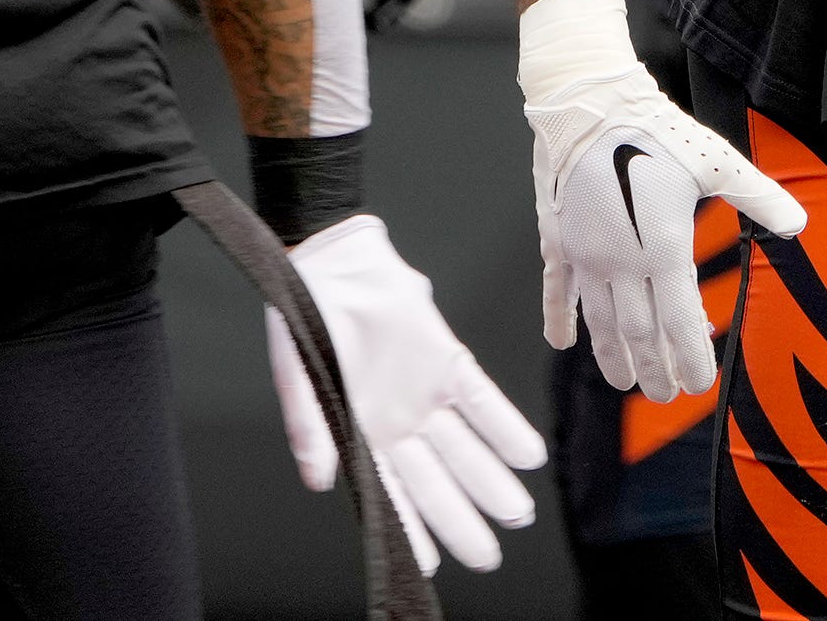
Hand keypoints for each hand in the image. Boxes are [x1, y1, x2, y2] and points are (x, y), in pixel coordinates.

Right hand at [267, 214, 547, 573]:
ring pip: (466, 449)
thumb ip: (309, 429)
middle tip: (488, 556)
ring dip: (492, 482)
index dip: (410, 528)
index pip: (390, 492)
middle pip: (437, 481)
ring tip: (519, 515)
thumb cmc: (305, 320)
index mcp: (359, 434)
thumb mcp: (298, 377)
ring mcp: (425, 394)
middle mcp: (398, 423)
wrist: (332, 261)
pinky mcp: (446, 361)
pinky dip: (504, 427)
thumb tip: (318, 480)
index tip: (428, 564)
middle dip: (462, 520)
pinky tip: (528, 455)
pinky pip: (482, 401)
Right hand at [516, 0, 803, 401]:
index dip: (690, 357)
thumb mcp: (717, 162)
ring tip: (625, 383)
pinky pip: (558, 290)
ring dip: (613, 356)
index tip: (700, 386)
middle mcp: (621, 260)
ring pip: (600, 321)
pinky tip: (562, 343)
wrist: (588, 102)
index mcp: (662, 248)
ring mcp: (585, 254)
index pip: (679, 321)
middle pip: (639, 333)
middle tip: (667, 396)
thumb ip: (760, 197)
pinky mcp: (558, 239)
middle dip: (655, 369)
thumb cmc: (657, 130)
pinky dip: (560, 319)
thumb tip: (800, 226)